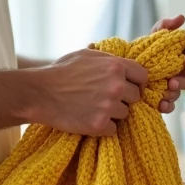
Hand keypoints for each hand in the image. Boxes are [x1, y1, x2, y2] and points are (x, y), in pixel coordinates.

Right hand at [32, 48, 149, 136]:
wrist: (41, 93)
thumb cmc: (61, 71)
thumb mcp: (87, 55)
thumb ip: (109, 59)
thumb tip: (124, 65)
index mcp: (115, 66)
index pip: (143, 76)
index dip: (136, 82)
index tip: (128, 86)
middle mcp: (116, 86)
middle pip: (136, 97)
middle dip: (124, 98)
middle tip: (105, 98)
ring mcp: (108, 107)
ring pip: (125, 114)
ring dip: (113, 113)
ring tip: (94, 107)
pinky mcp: (99, 125)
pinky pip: (113, 129)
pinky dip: (104, 126)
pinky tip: (89, 118)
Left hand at [152, 15, 184, 113]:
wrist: (125, 74)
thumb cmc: (143, 54)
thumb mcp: (151, 38)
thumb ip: (163, 27)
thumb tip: (181, 18)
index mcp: (183, 48)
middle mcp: (184, 65)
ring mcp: (178, 82)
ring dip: (182, 83)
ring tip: (170, 84)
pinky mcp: (167, 99)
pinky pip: (172, 104)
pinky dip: (168, 104)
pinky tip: (161, 103)